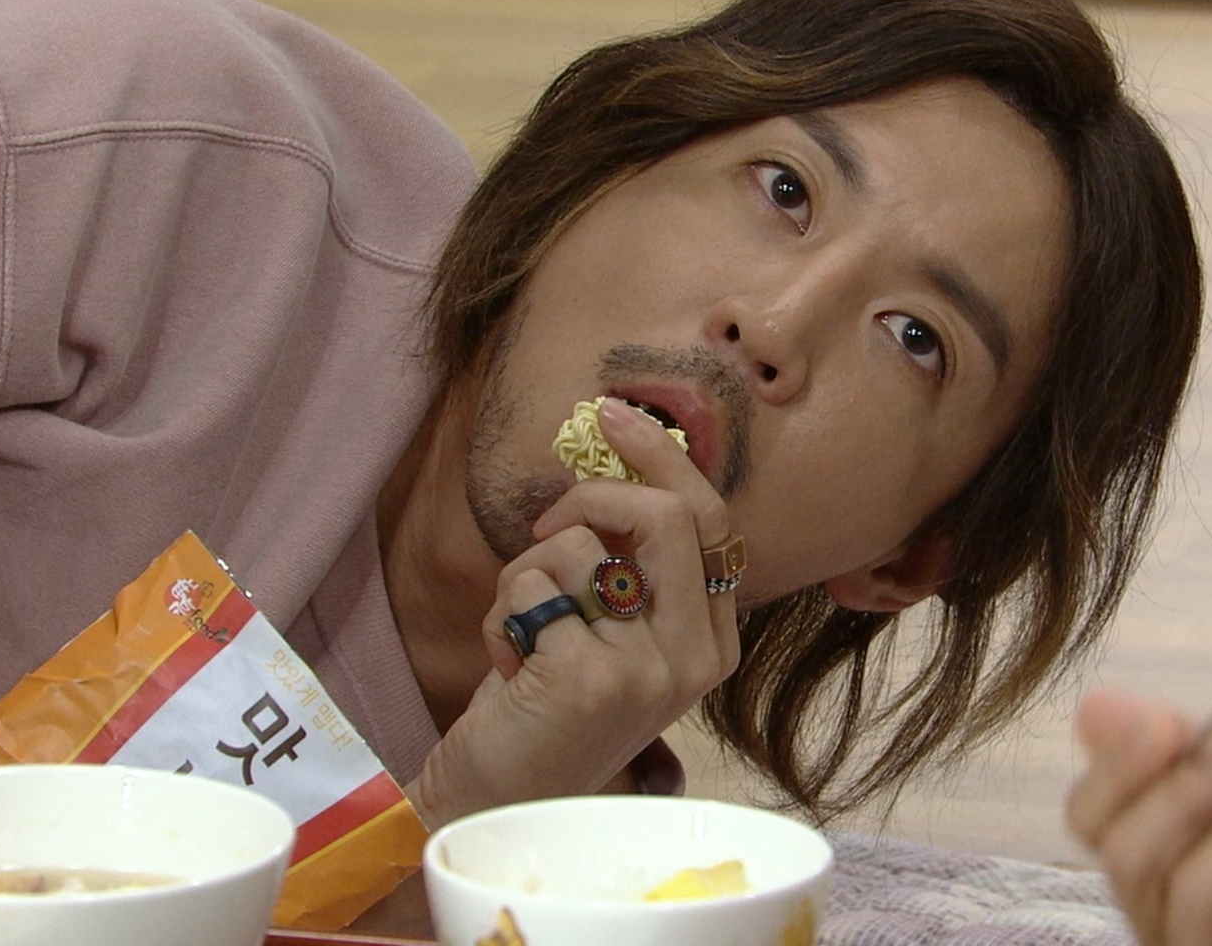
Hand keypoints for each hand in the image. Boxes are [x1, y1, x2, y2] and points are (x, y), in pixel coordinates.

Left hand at [409, 398, 739, 824]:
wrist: (498, 797)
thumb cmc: (550, 705)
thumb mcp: (614, 633)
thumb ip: (635, 564)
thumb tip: (621, 455)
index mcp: (713, 645)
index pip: (711, 522)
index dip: (662, 456)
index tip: (613, 414)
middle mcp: (694, 660)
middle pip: (667, 515)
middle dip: (592, 494)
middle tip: (545, 524)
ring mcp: (646, 672)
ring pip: (583, 548)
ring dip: (527, 573)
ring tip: (522, 631)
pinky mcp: (588, 679)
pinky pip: (532, 586)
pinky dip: (501, 612)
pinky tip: (507, 664)